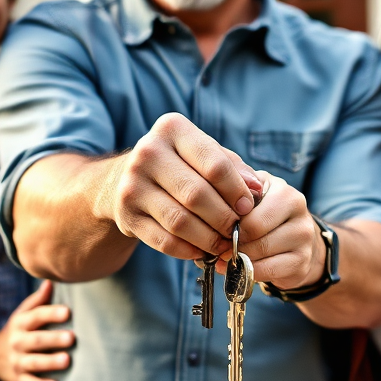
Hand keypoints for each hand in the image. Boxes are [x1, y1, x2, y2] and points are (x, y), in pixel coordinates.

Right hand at [0, 281, 74, 380]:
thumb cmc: (17, 329)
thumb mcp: (23, 313)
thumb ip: (38, 299)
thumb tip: (51, 281)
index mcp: (21, 323)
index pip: (36, 316)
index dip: (51, 313)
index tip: (68, 311)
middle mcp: (17, 342)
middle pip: (36, 340)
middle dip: (53, 339)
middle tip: (72, 337)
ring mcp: (16, 361)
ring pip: (34, 362)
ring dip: (50, 362)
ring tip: (67, 360)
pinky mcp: (17, 378)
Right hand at [108, 112, 263, 259]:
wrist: (124, 179)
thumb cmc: (179, 165)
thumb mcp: (204, 154)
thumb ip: (233, 168)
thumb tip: (256, 190)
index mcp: (172, 129)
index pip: (214, 164)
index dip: (236, 190)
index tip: (249, 207)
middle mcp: (148, 152)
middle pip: (197, 194)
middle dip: (224, 218)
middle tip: (238, 231)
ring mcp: (132, 184)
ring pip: (180, 221)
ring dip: (208, 238)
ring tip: (224, 244)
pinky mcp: (126, 215)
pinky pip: (164, 240)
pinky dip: (188, 250)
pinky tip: (201, 251)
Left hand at [223, 171, 324, 289]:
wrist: (296, 241)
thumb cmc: (264, 216)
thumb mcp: (251, 199)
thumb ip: (232, 198)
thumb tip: (211, 215)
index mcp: (281, 189)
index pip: (246, 206)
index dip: (227, 219)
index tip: (216, 227)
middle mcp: (298, 208)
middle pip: (254, 229)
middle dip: (232, 240)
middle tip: (220, 246)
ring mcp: (303, 235)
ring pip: (260, 251)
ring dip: (240, 257)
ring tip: (228, 257)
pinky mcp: (302, 261)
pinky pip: (268, 269)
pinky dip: (250, 272)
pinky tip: (242, 269)